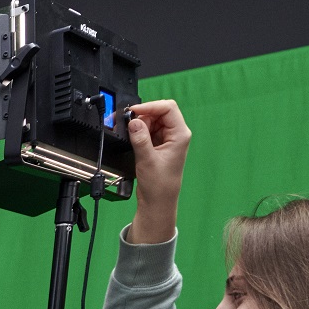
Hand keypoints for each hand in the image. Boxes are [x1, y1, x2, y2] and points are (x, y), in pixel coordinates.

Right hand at [124, 99, 189, 244]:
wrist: (158, 201)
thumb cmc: (159, 185)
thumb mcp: (147, 160)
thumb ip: (140, 138)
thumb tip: (134, 121)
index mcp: (180, 135)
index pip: (167, 108)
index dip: (150, 106)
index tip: (134, 112)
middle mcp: (175, 134)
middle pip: (159, 112)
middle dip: (143, 116)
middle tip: (128, 124)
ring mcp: (167, 139)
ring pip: (152, 121)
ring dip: (139, 124)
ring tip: (130, 135)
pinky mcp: (158, 144)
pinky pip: (148, 131)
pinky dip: (139, 132)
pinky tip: (133, 139)